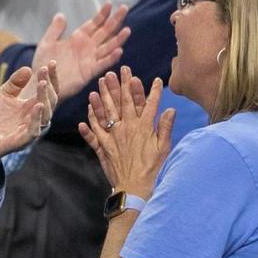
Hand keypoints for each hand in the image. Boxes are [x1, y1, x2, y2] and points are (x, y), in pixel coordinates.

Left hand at [0, 64, 58, 176]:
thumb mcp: (3, 95)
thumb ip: (14, 83)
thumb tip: (28, 68)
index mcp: (32, 107)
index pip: (48, 91)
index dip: (52, 78)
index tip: (52, 62)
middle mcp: (35, 118)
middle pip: (50, 102)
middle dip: (49, 85)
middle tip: (45, 70)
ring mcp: (29, 130)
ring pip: (45, 116)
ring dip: (45, 99)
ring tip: (42, 84)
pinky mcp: (21, 142)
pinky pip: (34, 131)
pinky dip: (37, 119)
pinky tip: (37, 105)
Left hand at [30, 5, 129, 101]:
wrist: (41, 82)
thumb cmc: (43, 64)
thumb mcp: (47, 43)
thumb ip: (55, 30)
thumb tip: (61, 15)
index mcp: (77, 39)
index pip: (93, 24)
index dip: (102, 14)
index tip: (109, 3)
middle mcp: (86, 48)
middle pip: (104, 32)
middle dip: (115, 20)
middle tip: (125, 8)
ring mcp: (89, 60)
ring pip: (107, 47)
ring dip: (118, 39)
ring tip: (127, 30)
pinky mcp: (88, 73)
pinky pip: (102, 64)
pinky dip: (111, 58)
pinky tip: (119, 51)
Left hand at [78, 67, 174, 197]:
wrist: (134, 188)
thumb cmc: (152, 169)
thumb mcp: (163, 148)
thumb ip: (166, 127)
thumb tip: (171, 109)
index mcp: (143, 127)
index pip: (147, 104)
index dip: (150, 90)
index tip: (154, 78)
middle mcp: (127, 128)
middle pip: (123, 102)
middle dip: (122, 84)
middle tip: (119, 70)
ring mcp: (113, 137)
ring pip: (106, 113)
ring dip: (103, 97)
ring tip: (100, 83)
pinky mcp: (103, 147)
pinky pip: (94, 132)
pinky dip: (89, 122)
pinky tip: (86, 111)